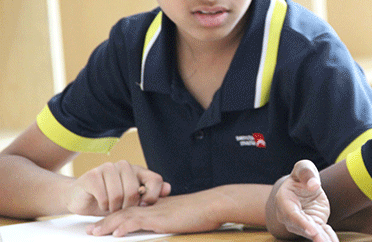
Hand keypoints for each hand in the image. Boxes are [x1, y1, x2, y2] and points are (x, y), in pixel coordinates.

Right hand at [62, 160, 170, 215]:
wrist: (82, 198)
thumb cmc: (110, 200)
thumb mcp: (133, 200)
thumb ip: (150, 195)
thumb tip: (168, 188)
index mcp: (137, 170)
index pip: (155, 180)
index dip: (153, 196)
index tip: (144, 205)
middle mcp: (124, 165)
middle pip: (135, 191)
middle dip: (128, 206)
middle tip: (121, 209)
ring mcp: (107, 168)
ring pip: (119, 195)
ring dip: (114, 208)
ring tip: (111, 207)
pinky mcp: (92, 175)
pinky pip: (104, 196)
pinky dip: (104, 206)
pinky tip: (101, 203)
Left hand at [85, 192, 222, 236]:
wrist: (213, 204)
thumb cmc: (203, 212)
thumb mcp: (182, 215)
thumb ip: (170, 219)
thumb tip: (167, 224)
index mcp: (157, 207)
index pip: (131, 210)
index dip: (116, 217)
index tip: (103, 225)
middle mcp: (153, 207)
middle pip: (123, 212)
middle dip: (105, 222)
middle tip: (90, 230)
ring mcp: (156, 212)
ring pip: (126, 216)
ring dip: (108, 225)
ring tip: (94, 233)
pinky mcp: (161, 218)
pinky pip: (138, 222)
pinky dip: (125, 226)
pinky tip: (116, 233)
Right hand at [273, 160, 337, 241]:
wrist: (303, 187)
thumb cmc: (301, 176)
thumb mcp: (303, 168)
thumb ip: (307, 173)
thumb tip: (314, 185)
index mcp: (284, 200)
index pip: (292, 214)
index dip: (302, 223)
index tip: (312, 230)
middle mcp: (290, 215)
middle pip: (301, 227)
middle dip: (313, 235)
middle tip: (322, 241)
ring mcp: (302, 222)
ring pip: (312, 233)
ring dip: (321, 239)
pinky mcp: (314, 224)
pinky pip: (321, 233)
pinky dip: (329, 238)